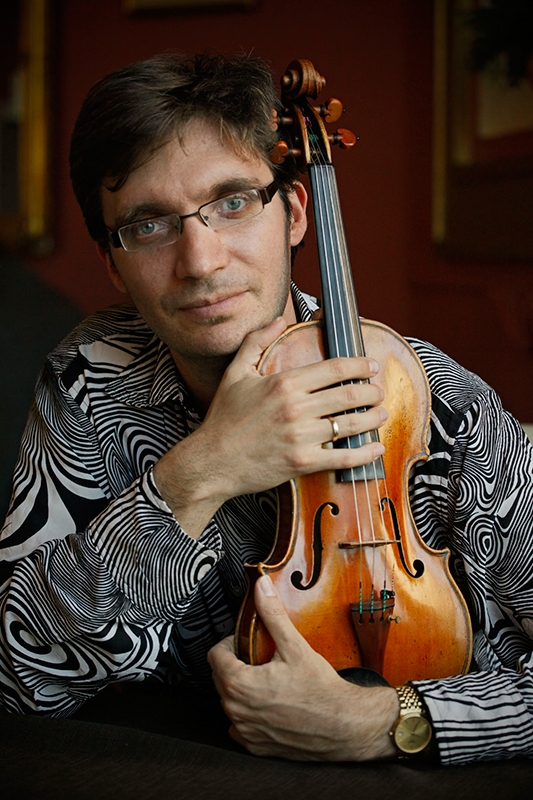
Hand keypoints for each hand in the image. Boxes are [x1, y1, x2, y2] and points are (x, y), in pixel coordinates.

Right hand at [155, 317, 386, 536]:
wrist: (212, 461)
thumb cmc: (224, 417)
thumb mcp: (236, 373)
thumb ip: (257, 342)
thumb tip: (278, 320)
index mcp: (284, 383)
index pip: (334, 369)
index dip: (359, 366)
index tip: (371, 367)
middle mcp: (296, 408)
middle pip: (348, 395)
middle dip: (370, 392)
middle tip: (378, 391)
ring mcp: (301, 437)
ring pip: (349, 425)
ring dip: (371, 419)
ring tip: (380, 414)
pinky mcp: (302, 463)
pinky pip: (342, 457)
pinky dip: (364, 454)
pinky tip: (375, 448)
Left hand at [208, 574, 397, 760]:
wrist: (344, 726)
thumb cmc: (320, 690)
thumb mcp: (294, 645)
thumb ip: (272, 614)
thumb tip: (261, 587)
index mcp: (239, 684)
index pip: (214, 656)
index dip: (229, 644)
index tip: (245, 642)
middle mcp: (236, 710)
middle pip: (220, 678)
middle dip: (235, 665)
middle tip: (259, 658)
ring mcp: (246, 731)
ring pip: (230, 702)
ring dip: (242, 690)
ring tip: (267, 680)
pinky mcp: (257, 747)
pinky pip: (241, 726)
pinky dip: (250, 715)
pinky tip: (270, 705)